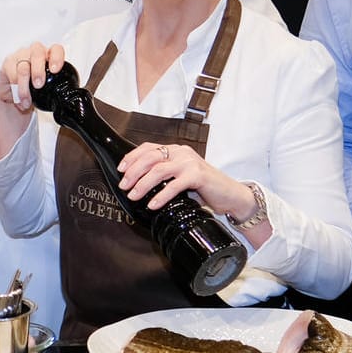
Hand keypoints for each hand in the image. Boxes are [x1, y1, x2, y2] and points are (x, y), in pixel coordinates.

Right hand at [0, 42, 65, 159]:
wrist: (17, 101)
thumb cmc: (36, 93)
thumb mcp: (50, 90)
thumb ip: (59, 88)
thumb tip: (73, 97)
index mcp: (49, 56)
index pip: (56, 49)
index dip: (56, 57)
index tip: (55, 70)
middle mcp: (34, 53)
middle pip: (37, 52)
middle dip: (38, 70)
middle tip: (38, 85)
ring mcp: (20, 56)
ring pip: (23, 66)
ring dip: (25, 87)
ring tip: (27, 101)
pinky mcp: (7, 64)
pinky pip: (11, 73)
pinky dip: (16, 90)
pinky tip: (19, 99)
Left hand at [115, 142, 251, 216]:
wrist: (230, 194)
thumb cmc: (204, 188)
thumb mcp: (182, 177)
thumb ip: (166, 176)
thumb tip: (140, 185)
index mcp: (176, 150)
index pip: (148, 148)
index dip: (132, 157)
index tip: (121, 169)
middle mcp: (182, 153)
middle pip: (149, 157)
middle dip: (133, 172)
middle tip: (124, 186)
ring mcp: (190, 163)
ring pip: (158, 170)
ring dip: (142, 184)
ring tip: (134, 196)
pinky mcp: (197, 176)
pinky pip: (174, 185)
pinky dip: (161, 196)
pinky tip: (152, 205)